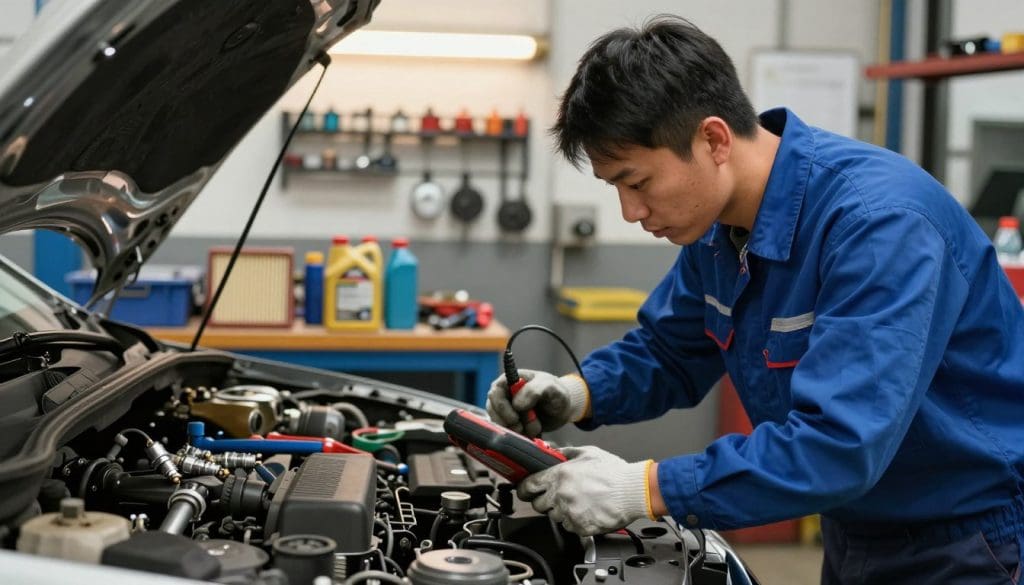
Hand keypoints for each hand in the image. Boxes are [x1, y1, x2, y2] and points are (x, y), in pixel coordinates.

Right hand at [485, 369, 588, 436]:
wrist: (562, 409)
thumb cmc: (556, 393)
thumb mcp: (550, 387)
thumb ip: (534, 391)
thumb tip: (516, 405)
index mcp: (508, 380)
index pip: (495, 394)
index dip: (502, 408)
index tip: (515, 419)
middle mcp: (502, 395)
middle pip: (493, 412)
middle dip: (509, 423)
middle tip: (524, 428)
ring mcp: (503, 411)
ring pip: (499, 425)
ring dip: (516, 431)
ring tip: (534, 429)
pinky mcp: (508, 425)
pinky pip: (506, 434)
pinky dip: (519, 437)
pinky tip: (530, 434)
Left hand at [517, 446, 653, 536]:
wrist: (633, 491)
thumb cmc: (614, 472)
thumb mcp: (588, 453)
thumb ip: (565, 452)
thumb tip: (552, 450)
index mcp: (559, 475)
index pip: (528, 486)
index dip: (525, 489)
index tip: (526, 490)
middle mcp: (561, 495)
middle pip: (538, 505)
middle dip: (545, 501)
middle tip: (558, 496)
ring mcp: (569, 513)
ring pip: (554, 517)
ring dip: (561, 511)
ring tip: (579, 502)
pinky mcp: (580, 527)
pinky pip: (569, 527)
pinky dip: (574, 521)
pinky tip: (586, 510)